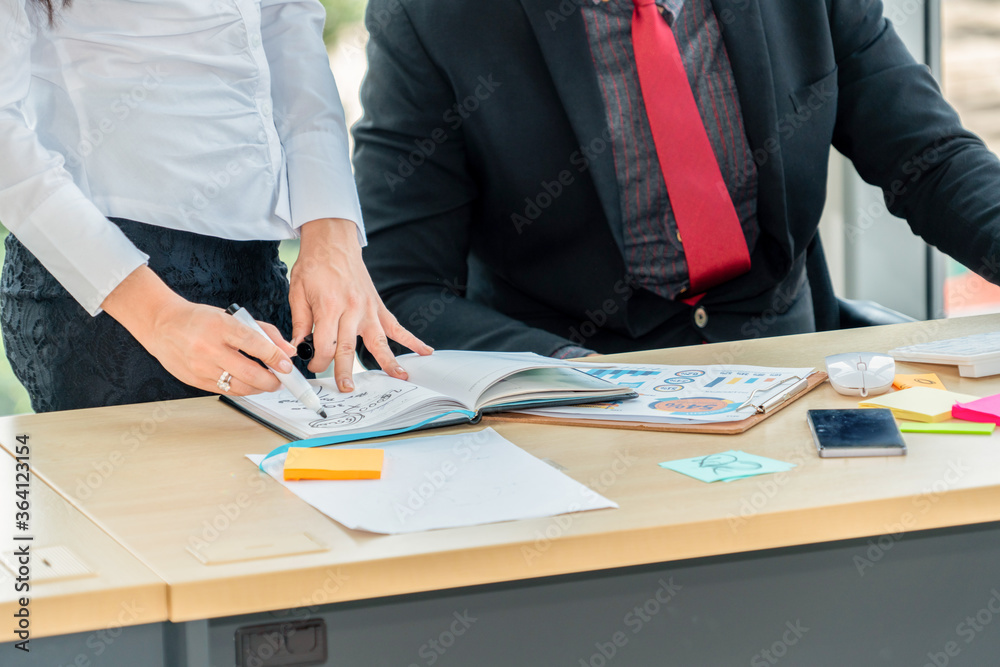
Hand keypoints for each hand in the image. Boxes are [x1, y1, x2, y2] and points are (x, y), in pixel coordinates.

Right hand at [102, 266, 297, 395]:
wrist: (161, 325)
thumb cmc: (199, 319)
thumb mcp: (232, 316)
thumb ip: (263, 332)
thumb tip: (287, 350)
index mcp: (221, 326)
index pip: (254, 344)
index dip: (274, 357)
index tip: (287, 365)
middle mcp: (209, 348)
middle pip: (249, 373)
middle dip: (271, 381)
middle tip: (281, 380)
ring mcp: (201, 367)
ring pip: (239, 387)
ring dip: (259, 388)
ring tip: (268, 383)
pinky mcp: (195, 381)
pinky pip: (226, 391)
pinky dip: (242, 389)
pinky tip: (249, 384)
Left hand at [289, 218, 431, 390]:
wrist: (333, 242)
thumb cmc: (315, 265)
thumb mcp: (298, 292)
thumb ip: (299, 321)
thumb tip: (298, 346)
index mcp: (329, 307)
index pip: (324, 344)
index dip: (318, 360)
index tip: (313, 366)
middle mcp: (351, 310)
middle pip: (348, 348)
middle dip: (346, 371)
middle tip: (346, 389)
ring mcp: (368, 309)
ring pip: (378, 341)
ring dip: (387, 361)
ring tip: (398, 377)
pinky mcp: (378, 306)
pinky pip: (396, 326)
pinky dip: (411, 340)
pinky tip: (425, 351)